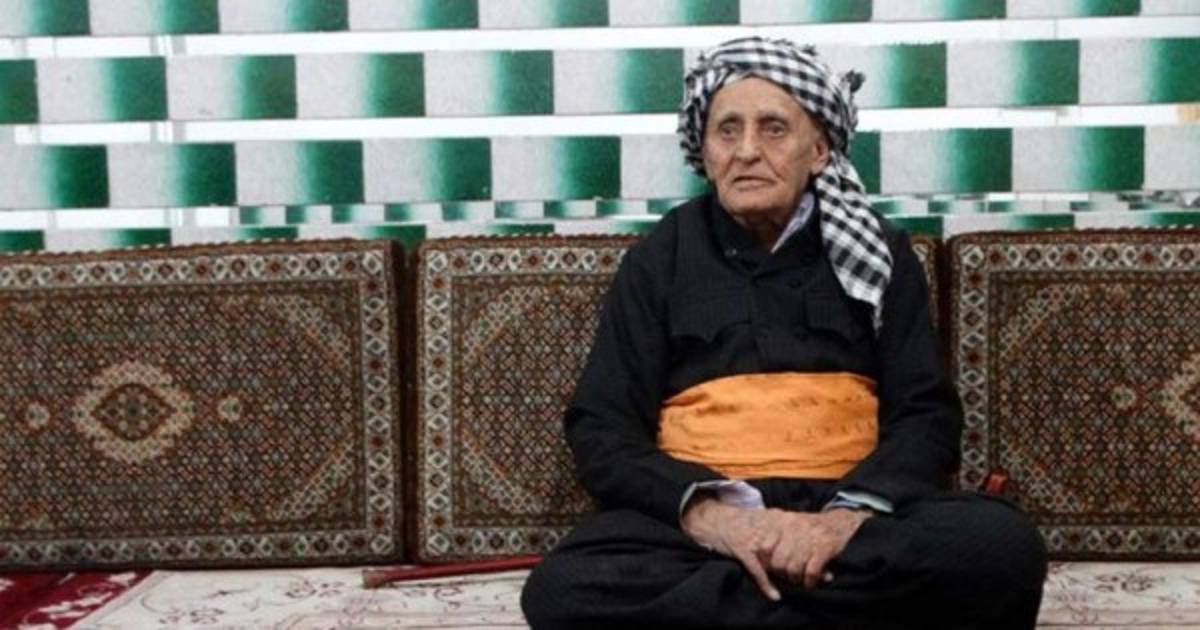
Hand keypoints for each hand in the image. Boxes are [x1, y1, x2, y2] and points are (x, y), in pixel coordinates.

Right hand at [682, 499, 870, 598]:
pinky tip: (775, 595)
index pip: (804, 538)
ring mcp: (757, 540)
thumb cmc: (746, 523)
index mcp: (779, 520)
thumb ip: (787, 529)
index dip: (817, 554)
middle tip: (822, 579)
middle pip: (794, 552)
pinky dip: (766, 584)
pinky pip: (757, 570)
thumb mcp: (770, 520)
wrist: (718, 520)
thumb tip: (811, 541)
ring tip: (803, 588)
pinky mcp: (743, 550)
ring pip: (778, 563)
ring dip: (790, 577)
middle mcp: (770, 528)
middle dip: (808, 567)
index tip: (830, 567)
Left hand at [755, 507, 870, 588]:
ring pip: (794, 568)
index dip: (766, 564)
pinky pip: (811, 571)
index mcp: (784, 521)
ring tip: (800, 580)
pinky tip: (811, 582)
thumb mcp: (792, 525)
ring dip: (796, 579)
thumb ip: (775, 536)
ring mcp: (811, 535)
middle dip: (782, 575)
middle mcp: (796, 526)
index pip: (764, 548)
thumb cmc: (813, 528)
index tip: (772, 570)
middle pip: (778, 562)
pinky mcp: (827, 545)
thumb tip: (756, 554)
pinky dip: (810, 581)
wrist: (843, 522)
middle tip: (789, 577)